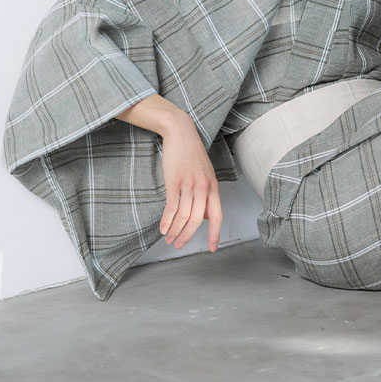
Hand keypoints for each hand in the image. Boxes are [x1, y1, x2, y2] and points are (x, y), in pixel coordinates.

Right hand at [159, 115, 222, 251]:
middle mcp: (204, 187)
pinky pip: (172, 207)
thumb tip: (206, 217)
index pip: (217, 215)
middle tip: (179, 245)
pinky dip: (167, 221)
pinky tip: (163, 228)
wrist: (181, 133)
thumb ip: (207, 195)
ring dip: (175, 231)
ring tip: (169, 239)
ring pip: (184, 216)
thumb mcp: (206, 174)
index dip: (215, 233)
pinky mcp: (175, 181)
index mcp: (213, 186)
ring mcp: (189, 184)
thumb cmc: (192, 155)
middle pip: (198, 220)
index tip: (212, 248)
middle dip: (188, 236)